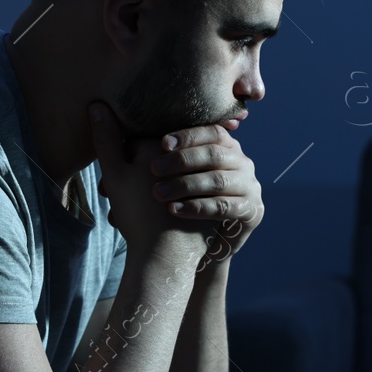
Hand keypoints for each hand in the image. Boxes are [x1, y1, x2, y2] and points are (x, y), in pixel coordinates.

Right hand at [87, 101, 199, 255]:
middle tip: (133, 199)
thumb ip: (106, 140)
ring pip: (176, 175)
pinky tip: (166, 218)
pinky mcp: (212, 196)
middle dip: (146, 174)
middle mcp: (188, 155)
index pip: (142, 139)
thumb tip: (97, 104)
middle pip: (162, 156)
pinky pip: (193, 193)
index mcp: (164, 143)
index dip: (127, 158)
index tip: (122, 180)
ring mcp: (202, 175)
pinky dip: (181, 201)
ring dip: (164, 188)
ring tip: (149, 211)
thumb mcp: (114, 174)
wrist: (166, 254)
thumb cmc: (137, 214)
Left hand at [145, 123, 263, 265]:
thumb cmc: (179, 201)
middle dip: (182, 160)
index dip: (188, 136)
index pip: (212, 132)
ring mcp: (250, 187)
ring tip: (157, 193)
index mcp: (226, 147)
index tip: (161, 143)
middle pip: (214, 155)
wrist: (196, 244)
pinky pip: (223, 207)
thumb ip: (157, 151)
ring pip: (218, 181)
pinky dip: (197, 208)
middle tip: (154, 169)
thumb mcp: (171, 173)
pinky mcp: (252, 211)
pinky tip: (173, 210)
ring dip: (185, 185)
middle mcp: (242, 163)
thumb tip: (119, 127)